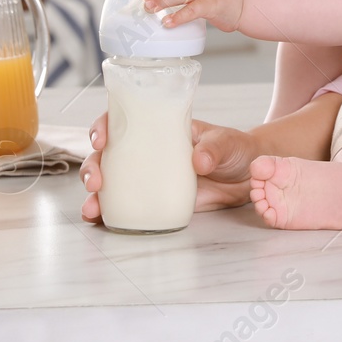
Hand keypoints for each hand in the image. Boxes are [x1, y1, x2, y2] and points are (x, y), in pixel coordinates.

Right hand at [80, 112, 260, 222]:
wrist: (249, 177)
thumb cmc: (235, 149)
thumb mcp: (226, 142)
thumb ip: (214, 149)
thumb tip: (198, 161)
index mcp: (160, 129)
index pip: (123, 121)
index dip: (104, 127)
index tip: (100, 139)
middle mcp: (147, 151)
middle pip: (107, 155)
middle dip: (92, 166)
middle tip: (96, 181)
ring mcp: (149, 177)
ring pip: (111, 182)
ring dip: (94, 195)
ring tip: (92, 208)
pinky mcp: (155, 200)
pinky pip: (127, 206)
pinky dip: (109, 213)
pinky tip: (100, 220)